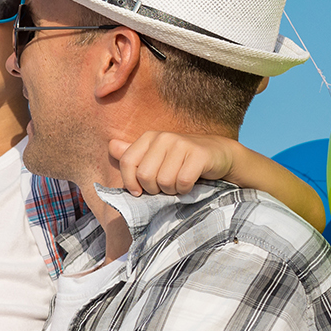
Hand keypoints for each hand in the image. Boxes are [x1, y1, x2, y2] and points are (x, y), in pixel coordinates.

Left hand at [109, 131, 236, 195]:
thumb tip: (111, 145)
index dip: (130, 182)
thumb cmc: (182, 161)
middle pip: (145, 175)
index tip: (138, 192)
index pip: (127, 162)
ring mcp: (182, 144)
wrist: (219, 156)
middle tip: (165, 187)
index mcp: (149, 137)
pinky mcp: (199, 155)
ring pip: (164, 181)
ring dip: (171, 190)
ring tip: (178, 184)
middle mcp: (164, 137)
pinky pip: (183, 182)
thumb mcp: (155, 157)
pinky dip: (185, 190)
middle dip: (154, 189)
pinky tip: (190, 184)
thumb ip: (133, 154)